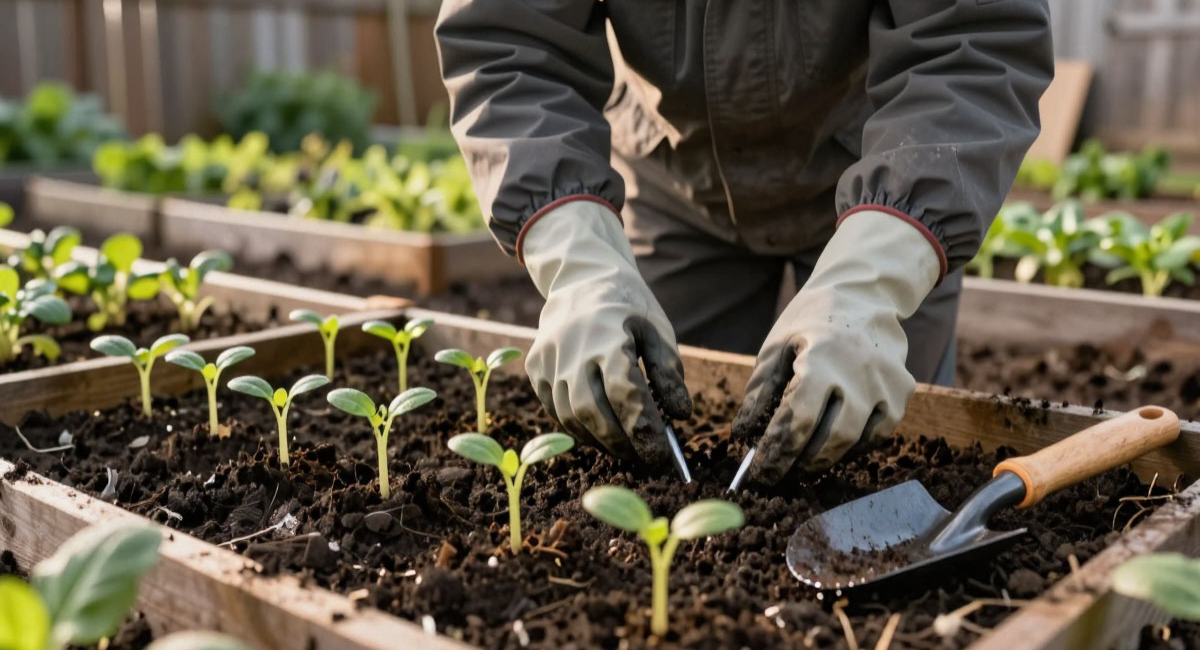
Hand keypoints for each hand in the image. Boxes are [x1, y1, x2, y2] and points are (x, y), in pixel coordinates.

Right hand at [521, 199, 691, 463]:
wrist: (580, 278)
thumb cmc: (626, 306)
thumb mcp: (656, 328)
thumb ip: (668, 372)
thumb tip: (680, 415)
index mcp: (607, 337)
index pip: (626, 394)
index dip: (644, 430)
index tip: (662, 455)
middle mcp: (572, 350)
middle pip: (593, 411)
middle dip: (622, 443)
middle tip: (646, 459)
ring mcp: (548, 360)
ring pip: (570, 416)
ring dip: (600, 441)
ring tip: (626, 449)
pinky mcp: (536, 368)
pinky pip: (554, 410)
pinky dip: (578, 428)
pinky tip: (600, 432)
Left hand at [733, 209, 943, 483]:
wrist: (864, 295)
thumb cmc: (811, 321)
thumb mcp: (776, 346)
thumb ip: (760, 391)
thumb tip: (742, 435)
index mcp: (821, 358)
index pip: (797, 419)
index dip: (777, 451)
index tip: (759, 472)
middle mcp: (859, 372)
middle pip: (829, 437)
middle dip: (798, 463)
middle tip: (778, 475)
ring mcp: (886, 383)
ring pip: (855, 441)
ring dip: (824, 460)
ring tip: (800, 464)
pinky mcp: (902, 391)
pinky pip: (878, 434)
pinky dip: (854, 448)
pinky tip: (832, 447)